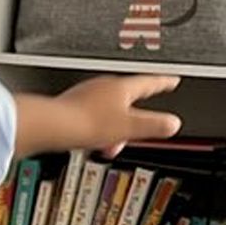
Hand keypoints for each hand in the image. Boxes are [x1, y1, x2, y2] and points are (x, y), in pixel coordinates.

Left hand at [15, 75, 181, 158]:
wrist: (53, 126)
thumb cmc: (86, 122)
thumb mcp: (131, 127)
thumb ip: (155, 125)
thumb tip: (172, 123)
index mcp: (120, 87)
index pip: (148, 82)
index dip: (163, 82)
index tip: (171, 80)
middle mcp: (101, 86)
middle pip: (127, 101)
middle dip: (133, 120)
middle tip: (136, 133)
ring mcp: (84, 94)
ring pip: (109, 112)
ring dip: (115, 129)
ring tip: (110, 144)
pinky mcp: (70, 106)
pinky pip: (93, 117)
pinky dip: (99, 130)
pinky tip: (94, 141)